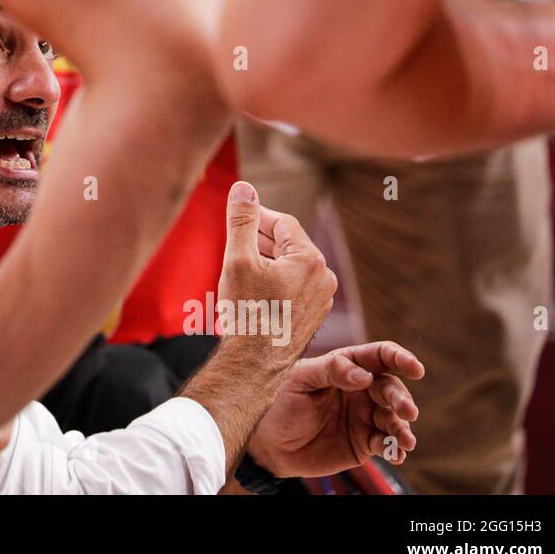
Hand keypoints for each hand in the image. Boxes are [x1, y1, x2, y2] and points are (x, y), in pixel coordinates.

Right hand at [179, 182, 337, 475]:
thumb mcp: (237, 259)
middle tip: (231, 242)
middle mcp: (323, 277)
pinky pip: (292, 286)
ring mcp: (320, 299)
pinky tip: (250, 291)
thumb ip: (242, 220)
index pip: (281, 222)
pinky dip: (272, 281)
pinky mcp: (312, 315)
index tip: (235, 216)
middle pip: (286, 243)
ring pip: (289, 265)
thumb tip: (243, 188)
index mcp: (310, 259)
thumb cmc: (246, 313)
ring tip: (236, 268)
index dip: (255, 216)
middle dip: (257, 239)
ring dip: (264, 260)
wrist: (254, 366)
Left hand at [248, 341, 423, 476]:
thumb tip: (366, 376)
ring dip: (403, 427)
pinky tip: (397, 453)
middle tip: (407, 410)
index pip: (379, 356)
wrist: (266, 443)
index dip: (400, 358)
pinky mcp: (363, 443)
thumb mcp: (298, 380)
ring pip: (394, 418)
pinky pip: (386, 444)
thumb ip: (331, 371)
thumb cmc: (277, 402)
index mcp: (345, 367)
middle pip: (391, 388)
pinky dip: (395, 448)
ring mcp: (364, 416)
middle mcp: (360, 390)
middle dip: (402, 398)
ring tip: (405, 439)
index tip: (416, 368)